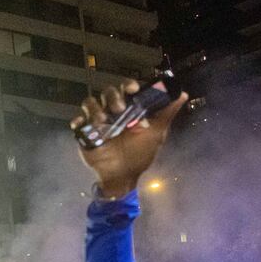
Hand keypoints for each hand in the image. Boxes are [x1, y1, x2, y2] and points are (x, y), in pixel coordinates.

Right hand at [71, 79, 186, 197]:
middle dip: (113, 97)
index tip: (132, 89)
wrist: (123, 176)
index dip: (128, 85)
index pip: (127, 89)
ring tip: (101, 121)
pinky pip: (77, 121)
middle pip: (108, 92)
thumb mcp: (156, 134)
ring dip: (95, 108)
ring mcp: (97, 121)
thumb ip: (167, 114)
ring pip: (90, 102)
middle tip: (119, 110)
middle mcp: (113, 111)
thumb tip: (183, 94)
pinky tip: (84, 126)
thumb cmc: (140, 154)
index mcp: (130, 108)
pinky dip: (78, 121)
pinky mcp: (85, 132)